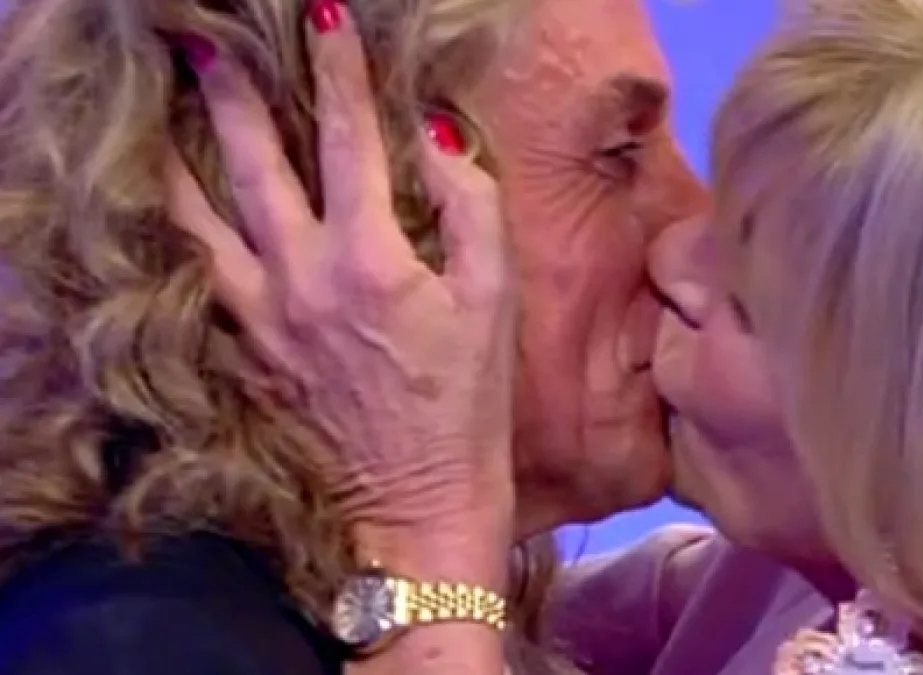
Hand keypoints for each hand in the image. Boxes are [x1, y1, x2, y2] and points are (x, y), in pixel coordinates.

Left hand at [162, 9, 515, 558]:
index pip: (349, 139)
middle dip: (231, 90)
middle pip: (254, 162)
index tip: (325, 14)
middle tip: (204, 38)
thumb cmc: (468, 402)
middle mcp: (302, 278)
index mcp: (370, 259)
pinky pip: (201, 274)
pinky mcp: (247, 348)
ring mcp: (263, 316)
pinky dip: (181, 228)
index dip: (338, 69)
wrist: (417, 499)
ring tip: (162, 111)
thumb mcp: (494, 300)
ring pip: (201, 218)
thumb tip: (436, 137)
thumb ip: (471, 207)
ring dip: (180, 154)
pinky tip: (172, 203)